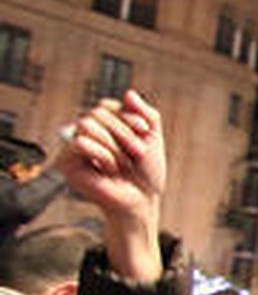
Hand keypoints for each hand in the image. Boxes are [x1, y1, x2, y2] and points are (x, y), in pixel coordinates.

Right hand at [58, 90, 165, 281]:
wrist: (143, 201)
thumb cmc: (147, 173)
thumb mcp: (153, 139)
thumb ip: (146, 114)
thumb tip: (129, 93)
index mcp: (106, 126)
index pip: (108, 105)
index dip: (127, 115)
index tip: (145, 130)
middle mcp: (89, 134)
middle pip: (97, 112)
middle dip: (123, 132)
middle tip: (137, 153)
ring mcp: (76, 147)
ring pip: (86, 124)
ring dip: (114, 145)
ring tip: (122, 164)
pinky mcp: (68, 162)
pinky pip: (80, 143)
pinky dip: (102, 155)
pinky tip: (108, 170)